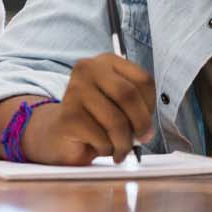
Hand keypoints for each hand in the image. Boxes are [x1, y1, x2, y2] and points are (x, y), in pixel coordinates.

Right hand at [21, 53, 155, 164]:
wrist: (61, 132)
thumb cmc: (96, 117)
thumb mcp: (121, 106)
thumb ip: (138, 110)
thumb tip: (146, 131)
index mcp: (106, 62)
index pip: (143, 79)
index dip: (150, 105)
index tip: (146, 120)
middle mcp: (87, 69)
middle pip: (128, 95)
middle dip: (140, 123)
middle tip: (140, 138)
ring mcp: (74, 90)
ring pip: (116, 121)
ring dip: (123, 143)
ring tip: (119, 148)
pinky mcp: (68, 115)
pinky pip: (101, 138)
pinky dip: (107, 149)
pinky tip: (100, 146)